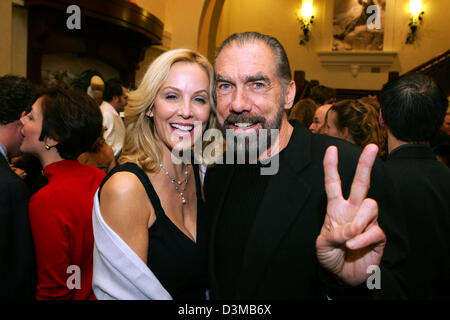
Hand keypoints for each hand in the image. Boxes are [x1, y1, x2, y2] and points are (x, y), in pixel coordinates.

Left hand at [316, 144, 385, 285]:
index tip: (331, 149)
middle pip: (361, 183)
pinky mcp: (378, 236)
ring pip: (371, 206)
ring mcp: (366, 222)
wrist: (341, 275)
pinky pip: (375, 230)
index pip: (333, 184)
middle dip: (365, 164)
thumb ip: (333, 234)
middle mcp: (353, 210)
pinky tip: (354, 246)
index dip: (331, 167)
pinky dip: (362, 239)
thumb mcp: (322, 245)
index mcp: (336, 208)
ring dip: (358, 222)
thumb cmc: (330, 255)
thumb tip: (351, 229)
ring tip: (349, 239)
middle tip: (371, 147)